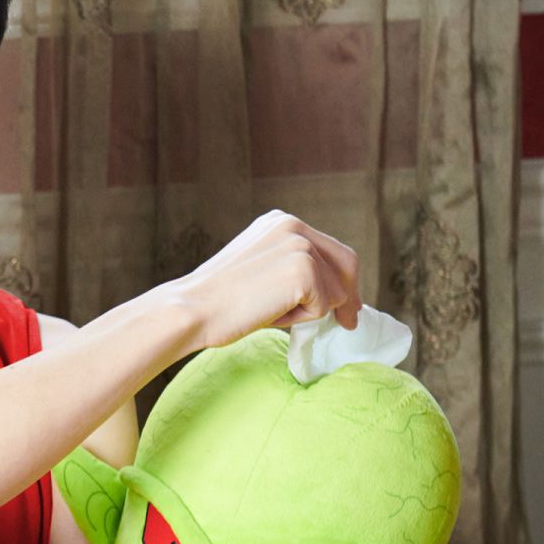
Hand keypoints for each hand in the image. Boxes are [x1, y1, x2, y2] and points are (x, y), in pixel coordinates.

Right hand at [173, 212, 359, 350]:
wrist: (193, 308)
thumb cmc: (220, 300)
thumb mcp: (260, 269)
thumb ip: (292, 267)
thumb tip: (333, 292)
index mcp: (281, 221)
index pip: (331, 249)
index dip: (343, 279)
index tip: (346, 305)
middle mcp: (294, 226)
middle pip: (346, 264)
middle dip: (350, 296)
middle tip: (349, 322)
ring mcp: (300, 246)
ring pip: (336, 291)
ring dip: (310, 311)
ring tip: (270, 310)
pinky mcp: (304, 271)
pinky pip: (323, 308)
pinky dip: (301, 319)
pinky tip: (270, 312)